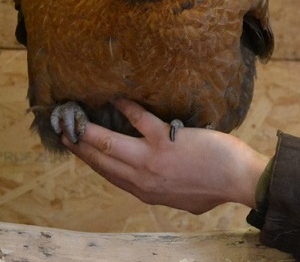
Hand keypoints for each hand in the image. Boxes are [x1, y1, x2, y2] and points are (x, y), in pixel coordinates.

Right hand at [63, 98, 269, 213]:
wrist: (237, 180)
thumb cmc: (218, 188)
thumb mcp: (186, 202)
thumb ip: (169, 192)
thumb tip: (166, 185)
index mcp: (146, 191)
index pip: (110, 175)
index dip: (91, 161)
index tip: (77, 149)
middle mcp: (142, 179)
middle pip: (100, 160)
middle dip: (79, 145)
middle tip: (63, 129)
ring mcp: (150, 160)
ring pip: (108, 143)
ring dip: (88, 130)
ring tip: (74, 115)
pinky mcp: (164, 140)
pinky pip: (138, 119)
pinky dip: (125, 107)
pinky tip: (116, 96)